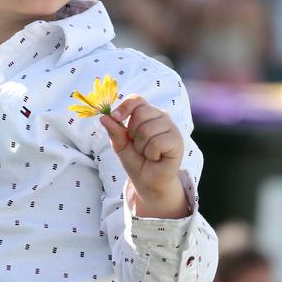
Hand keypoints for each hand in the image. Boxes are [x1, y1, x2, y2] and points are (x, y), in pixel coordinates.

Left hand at [100, 94, 189, 218]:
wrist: (147, 181)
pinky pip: (157, 142)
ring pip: (148, 129)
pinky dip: (151, 153)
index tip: (116, 117)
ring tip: (147, 153)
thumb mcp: (120, 145)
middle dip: (132, 132)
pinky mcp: (178, 141)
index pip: (136, 99)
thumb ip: (114, 131)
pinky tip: (156, 157)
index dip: (125, 107)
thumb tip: (104, 117)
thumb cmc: (136, 160)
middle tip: (138, 145)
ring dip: (142, 146)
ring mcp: (171, 128)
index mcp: (147, 114)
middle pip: (141, 112)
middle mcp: (161, 117)